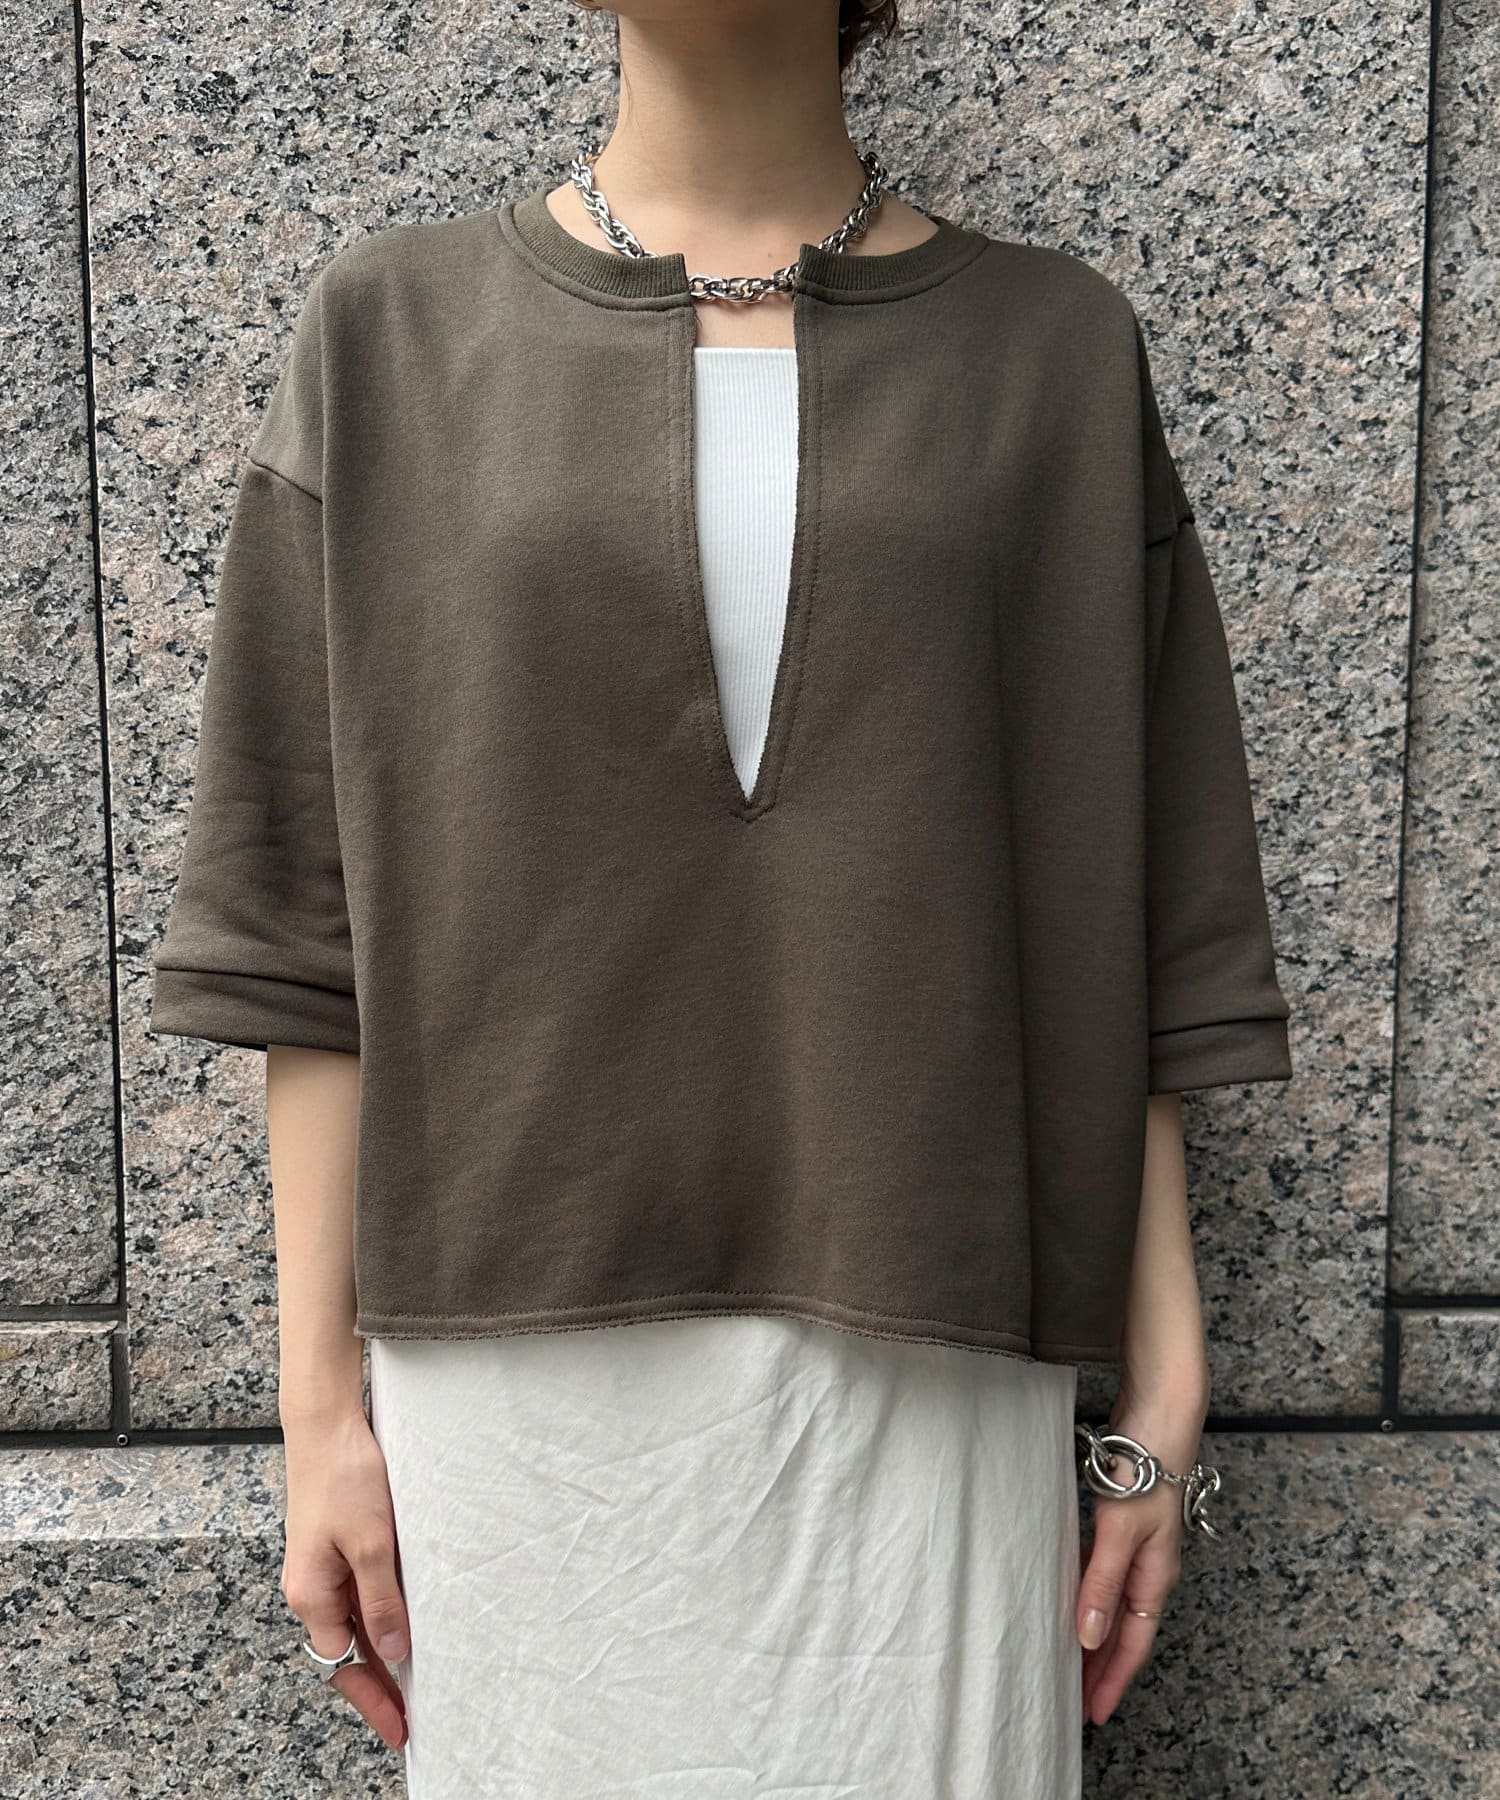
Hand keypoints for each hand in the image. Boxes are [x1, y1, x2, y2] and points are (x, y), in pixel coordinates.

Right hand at [280, 1405, 409, 1751]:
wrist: (326, 1424)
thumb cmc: (345, 1476)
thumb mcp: (372, 1543)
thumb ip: (381, 1601)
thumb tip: (392, 1654)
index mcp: (312, 1594)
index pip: (344, 1665)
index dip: (374, 1698)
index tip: (401, 1728)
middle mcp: (313, 1587)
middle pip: (348, 1650)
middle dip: (380, 1683)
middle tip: (417, 1712)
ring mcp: (324, 1567)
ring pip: (356, 1622)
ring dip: (385, 1646)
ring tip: (421, 1674)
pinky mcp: (337, 1546)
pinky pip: (360, 1593)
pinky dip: (384, 1611)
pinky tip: (410, 1616)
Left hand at [1074, 1393, 1205, 1725]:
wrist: (1159, 1411)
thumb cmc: (1148, 1468)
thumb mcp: (1121, 1530)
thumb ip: (1102, 1583)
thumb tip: (1088, 1639)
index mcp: (1155, 1576)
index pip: (1132, 1644)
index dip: (1111, 1680)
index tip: (1092, 1714)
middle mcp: (1149, 1566)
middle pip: (1124, 1630)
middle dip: (1102, 1667)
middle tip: (1075, 1699)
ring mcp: (1137, 1544)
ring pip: (1112, 1603)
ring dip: (1094, 1632)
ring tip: (1068, 1658)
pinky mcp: (1121, 1520)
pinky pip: (1103, 1572)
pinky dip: (1088, 1593)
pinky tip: (1068, 1594)